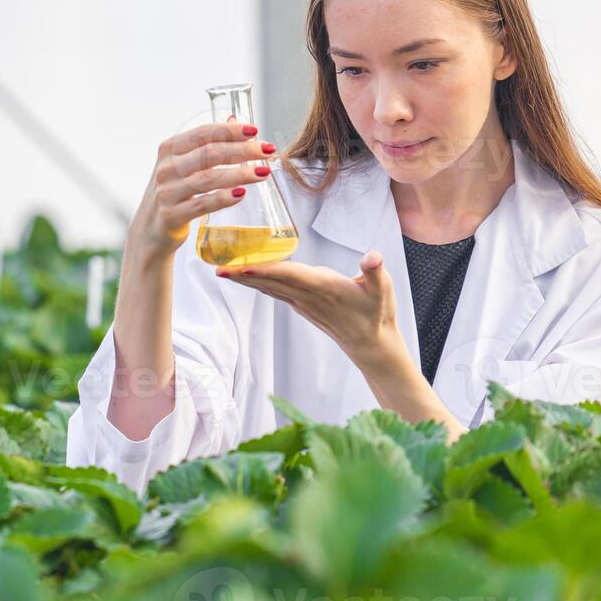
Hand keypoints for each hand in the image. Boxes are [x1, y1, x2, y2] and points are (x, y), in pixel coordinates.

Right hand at [126, 119, 276, 265]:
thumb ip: (206, 144)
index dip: (230, 130)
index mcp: (169, 149)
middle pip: (209, 153)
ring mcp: (166, 192)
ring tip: (263, 173)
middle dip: (242, 150)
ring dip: (239, 174)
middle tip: (267, 150)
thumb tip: (235, 120)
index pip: (203, 133)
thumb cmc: (173, 193)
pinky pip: (202, 205)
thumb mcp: (183, 165)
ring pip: (208, 178)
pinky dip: (223, 198)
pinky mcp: (171, 216)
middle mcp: (166, 168)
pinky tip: (241, 194)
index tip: (255, 131)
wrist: (150, 229)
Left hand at [217, 251, 409, 375]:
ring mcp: (303, 303)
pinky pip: (275, 292)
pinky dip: (258, 283)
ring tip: (223, 271)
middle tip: (217, 269)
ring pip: (269, 287)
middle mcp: (308, 296)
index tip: (242, 267)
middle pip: (270, 282)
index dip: (266, 270)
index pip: (289, 276)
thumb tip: (373, 257)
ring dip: (245, 279)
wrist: (372, 344)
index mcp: (324, 288)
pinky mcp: (303, 305)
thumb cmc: (377, 312)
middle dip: (243, 275)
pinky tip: (246, 276)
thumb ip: (376, 272)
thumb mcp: (384, 290)